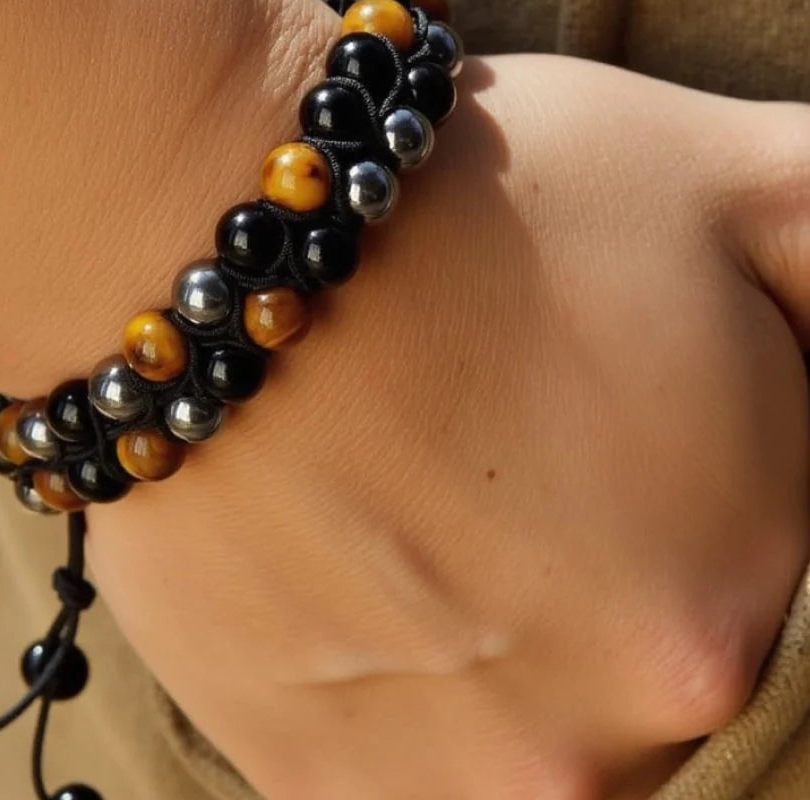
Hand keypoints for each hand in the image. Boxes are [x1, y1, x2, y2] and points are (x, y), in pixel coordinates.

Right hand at [79, 53, 809, 799]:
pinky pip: (383, 759)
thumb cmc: (469, 197)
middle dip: (570, 564)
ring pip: (502, 724)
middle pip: (611, 660)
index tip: (582, 423)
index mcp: (720, 604)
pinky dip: (378, 674)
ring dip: (472, 629)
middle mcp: (587, 734)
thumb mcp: (734, 189)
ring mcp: (429, 772)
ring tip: (401, 498)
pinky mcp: (296, 771)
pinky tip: (343, 559)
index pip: (733, 581)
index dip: (658, 484)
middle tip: (482, 453)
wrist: (196, 228)